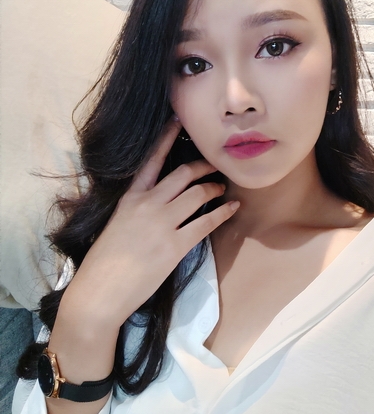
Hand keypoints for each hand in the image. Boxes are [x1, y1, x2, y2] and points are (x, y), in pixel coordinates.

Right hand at [60, 118, 238, 329]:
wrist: (100, 292)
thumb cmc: (104, 262)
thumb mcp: (116, 223)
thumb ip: (136, 207)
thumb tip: (157, 199)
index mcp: (130, 197)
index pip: (152, 160)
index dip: (166, 138)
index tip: (178, 121)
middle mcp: (147, 204)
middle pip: (183, 173)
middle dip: (204, 166)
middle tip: (215, 165)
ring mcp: (162, 224)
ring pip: (197, 194)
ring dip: (214, 188)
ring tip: (222, 188)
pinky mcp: (175, 246)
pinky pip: (206, 223)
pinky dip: (223, 213)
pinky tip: (232, 208)